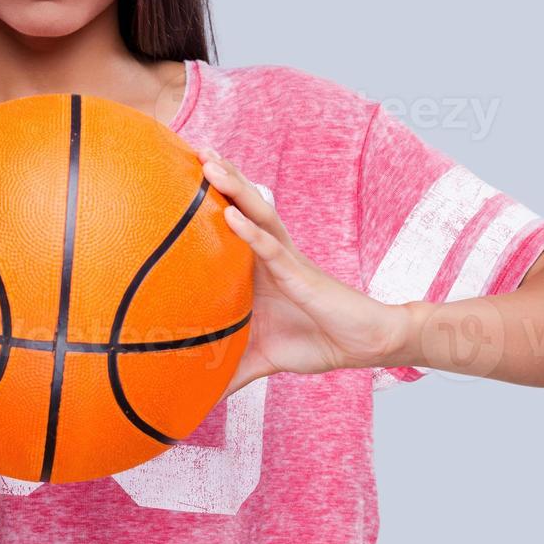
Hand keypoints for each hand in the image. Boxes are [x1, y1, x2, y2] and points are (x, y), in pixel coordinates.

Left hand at [196, 146, 411, 393]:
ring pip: (257, 215)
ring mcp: (286, 260)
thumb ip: (229, 372)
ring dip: (233, 188)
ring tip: (209, 164)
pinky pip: (272, 250)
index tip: (179, 176)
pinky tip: (231, 217)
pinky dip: (250, 233)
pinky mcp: (301, 275)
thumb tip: (196, 396)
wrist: (365, 346)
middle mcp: (270, 255)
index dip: (209, 199)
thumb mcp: (260, 359)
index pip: (230, 224)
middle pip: (241, 206)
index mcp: (257, 268)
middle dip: (219, 177)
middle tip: (193, 148)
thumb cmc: (316, 342)